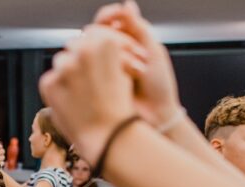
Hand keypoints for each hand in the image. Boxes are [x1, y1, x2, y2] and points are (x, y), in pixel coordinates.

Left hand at [38, 24, 144, 161]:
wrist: (110, 137)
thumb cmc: (119, 108)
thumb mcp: (121, 73)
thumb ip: (104, 57)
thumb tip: (88, 47)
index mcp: (106, 42)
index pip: (93, 34)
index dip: (95, 48)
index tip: (97, 62)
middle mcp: (84, 49)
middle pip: (75, 45)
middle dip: (80, 59)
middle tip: (88, 80)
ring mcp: (64, 66)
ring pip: (61, 61)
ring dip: (68, 73)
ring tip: (81, 95)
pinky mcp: (49, 83)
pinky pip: (50, 81)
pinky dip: (58, 90)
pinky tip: (71, 104)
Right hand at [94, 1, 181, 128]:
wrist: (155, 116)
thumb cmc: (158, 86)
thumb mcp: (152, 51)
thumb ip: (138, 28)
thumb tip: (126, 4)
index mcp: (128, 39)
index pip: (110, 18)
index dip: (109, 14)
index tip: (115, 15)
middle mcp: (112, 51)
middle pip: (96, 31)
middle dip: (112, 38)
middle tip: (134, 52)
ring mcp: (101, 67)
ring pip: (88, 48)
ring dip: (107, 54)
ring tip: (134, 70)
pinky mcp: (94, 83)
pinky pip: (85, 68)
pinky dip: (97, 68)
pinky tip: (114, 77)